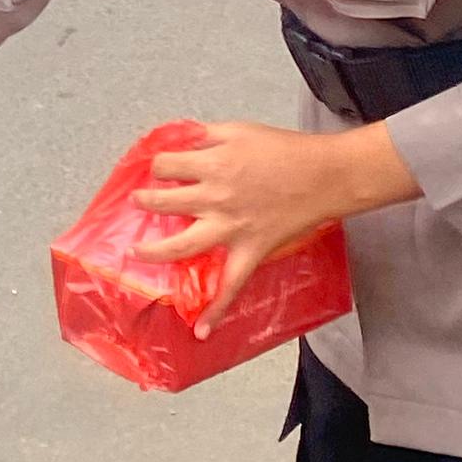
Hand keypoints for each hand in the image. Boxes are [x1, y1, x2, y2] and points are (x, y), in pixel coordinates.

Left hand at [127, 116, 412, 320]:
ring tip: (137, 251)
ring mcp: (231, 228)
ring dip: (155, 250)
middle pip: (165, 202)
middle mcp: (216, 197)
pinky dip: (216, 311)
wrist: (324, 175)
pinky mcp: (250, 251)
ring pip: (182, 245)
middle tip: (140, 201)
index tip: (159, 168)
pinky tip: (200, 331)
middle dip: (146, 200)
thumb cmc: (284, 149)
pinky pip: (231, 286)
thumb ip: (204, 135)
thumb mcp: (238, 129)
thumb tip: (178, 138)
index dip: (157, 165)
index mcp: (213, 164)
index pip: (166, 165)